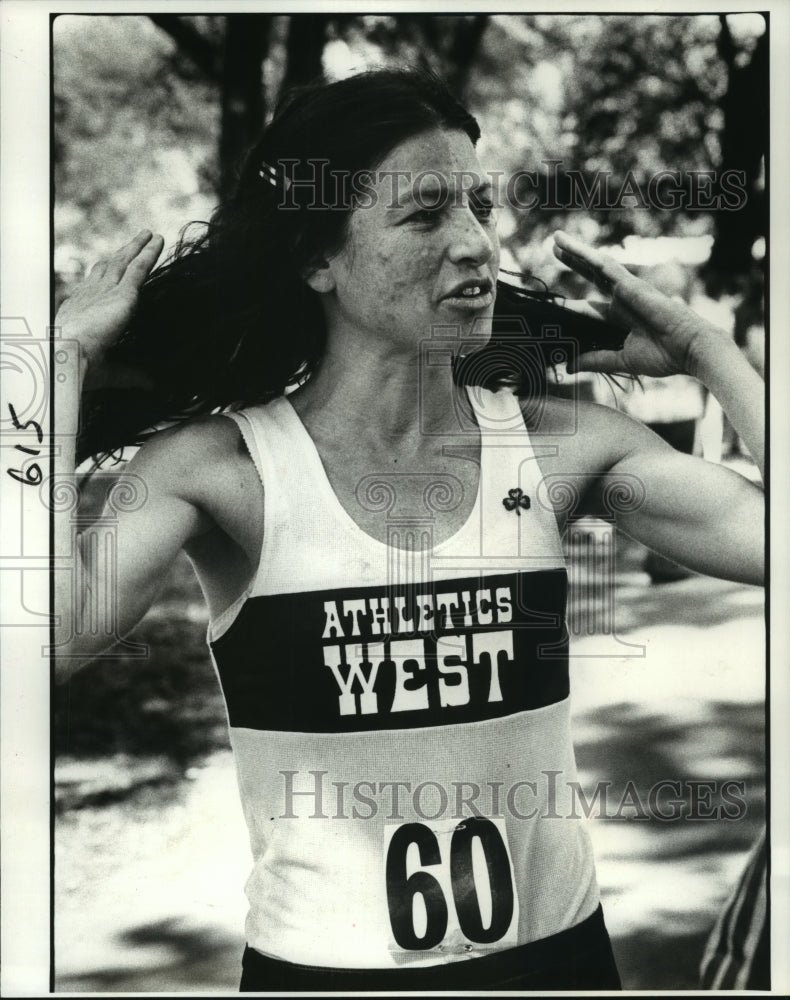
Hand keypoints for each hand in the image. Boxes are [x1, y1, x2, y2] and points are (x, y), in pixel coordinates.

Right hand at [55, 230, 163, 380]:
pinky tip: (158, 241)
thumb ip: (132, 373)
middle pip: (110, 267)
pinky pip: (139, 267)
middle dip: (123, 253)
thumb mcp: (111, 370)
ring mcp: (106, 291)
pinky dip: (149, 253)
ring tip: (149, 235)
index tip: (114, 266)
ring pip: (125, 262)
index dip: (106, 276)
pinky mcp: (123, 293)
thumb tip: (151, 383)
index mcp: (82, 311)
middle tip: (136, 240)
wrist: (69, 358)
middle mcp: (92, 295)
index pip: (96, 287)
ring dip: (138, 247)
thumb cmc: (80, 368)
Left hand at [552, 230, 724, 378]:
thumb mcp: (621, 360)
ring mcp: (625, 290)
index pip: (589, 309)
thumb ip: (595, 360)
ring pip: (594, 266)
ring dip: (575, 252)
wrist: (688, 350)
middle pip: (591, 277)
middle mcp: (621, 300)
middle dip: (573, 263)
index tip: (549, 306)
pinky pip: (602, 265)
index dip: (569, 306)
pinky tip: (568, 244)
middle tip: (553, 249)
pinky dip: (585, 254)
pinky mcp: (629, 284)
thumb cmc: (664, 356)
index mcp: (620, 319)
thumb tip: (568, 366)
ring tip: (555, 238)